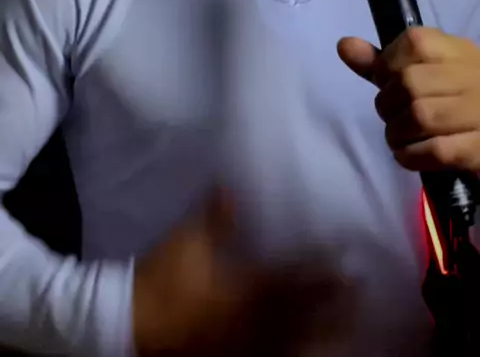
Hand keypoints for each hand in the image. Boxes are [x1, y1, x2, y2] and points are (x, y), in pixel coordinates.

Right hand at [133, 189, 355, 355]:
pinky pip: (276, 355)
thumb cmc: (161, 279)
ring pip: (292, 338)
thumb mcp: (186, 241)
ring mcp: (244, 346)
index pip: (289, 275)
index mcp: (240, 289)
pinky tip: (313, 344)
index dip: (318, 265)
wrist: (129, 322)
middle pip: (300, 311)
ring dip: (323, 327)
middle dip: (332, 300)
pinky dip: (298, 348)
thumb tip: (233, 185)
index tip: (343, 253)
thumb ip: (215, 215)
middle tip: (360, 286)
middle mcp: (249, 321)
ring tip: (350, 317)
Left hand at [338, 27, 479, 172]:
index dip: (388, 66)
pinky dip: (411, 156)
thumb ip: (384, 61)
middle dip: (388, 105)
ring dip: (397, 133)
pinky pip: (436, 151)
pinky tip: (410, 155)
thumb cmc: (456, 101)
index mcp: (458, 51)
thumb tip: (344, 45)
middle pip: (410, 83)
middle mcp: (473, 76)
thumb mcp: (426, 73)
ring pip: (420, 116)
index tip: (388, 82)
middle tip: (393, 116)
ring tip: (399, 137)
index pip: (414, 43)